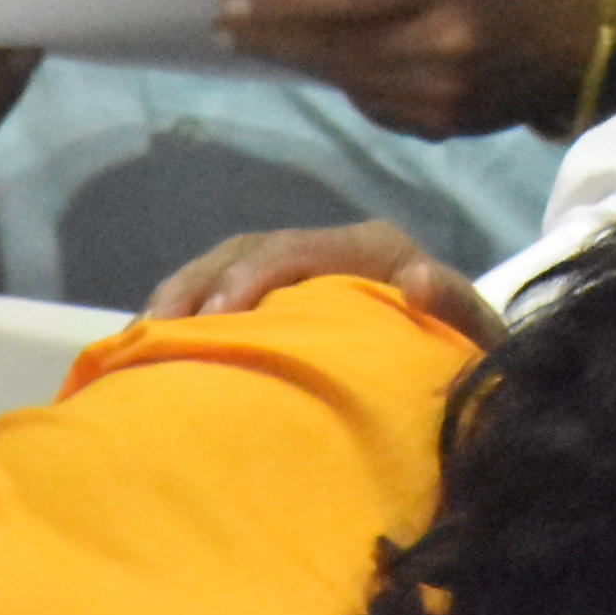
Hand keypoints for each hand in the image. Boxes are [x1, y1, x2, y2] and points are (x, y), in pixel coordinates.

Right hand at [146, 216, 498, 343]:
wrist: (463, 367)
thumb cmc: (464, 356)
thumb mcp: (473, 334)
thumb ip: (455, 305)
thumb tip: (419, 279)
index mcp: (374, 248)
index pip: (302, 248)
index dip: (257, 273)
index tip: (223, 313)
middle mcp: (329, 250)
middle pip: (249, 249)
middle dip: (202, 284)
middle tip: (163, 328)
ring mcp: (297, 273)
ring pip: (223, 268)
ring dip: (180, 298)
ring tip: (142, 339)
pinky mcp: (275, 302)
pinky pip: (217, 298)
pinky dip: (182, 316)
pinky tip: (150, 349)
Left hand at [217, 0, 607, 137]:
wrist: (579, 33)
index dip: (278, 2)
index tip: (227, 3)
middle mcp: (442, 40)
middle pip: (333, 47)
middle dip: (273, 38)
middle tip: (222, 29)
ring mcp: (444, 92)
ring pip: (347, 83)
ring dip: (302, 63)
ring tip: (261, 45)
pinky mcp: (444, 126)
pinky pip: (375, 106)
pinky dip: (350, 84)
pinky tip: (335, 66)